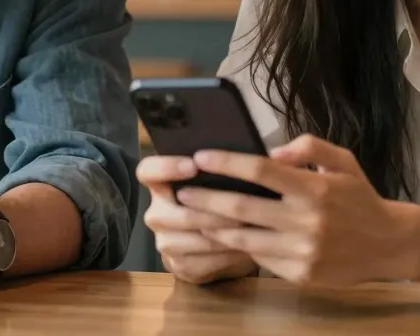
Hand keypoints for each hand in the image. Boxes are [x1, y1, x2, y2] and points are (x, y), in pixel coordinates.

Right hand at [136, 155, 257, 284]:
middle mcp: (156, 213)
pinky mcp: (178, 266)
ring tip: (250, 228)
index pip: (147, 171)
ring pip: (193, 239)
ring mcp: (164, 242)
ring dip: (223, 235)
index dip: (165, 167)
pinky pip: (203, 262)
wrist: (217, 247)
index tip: (193, 165)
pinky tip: (246, 248)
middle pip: (174, 213)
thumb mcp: (222, 183)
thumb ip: (232, 167)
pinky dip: (227, 255)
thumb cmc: (222, 203)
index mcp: (161, 185)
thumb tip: (272, 154)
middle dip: (210, 212)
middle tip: (241, 208)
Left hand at [176, 135, 412, 287]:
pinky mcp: (300, 274)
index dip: (226, 162)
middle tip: (182, 190)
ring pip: (244, 238)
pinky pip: (260, 258)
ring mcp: (302, 251)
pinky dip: (238, 246)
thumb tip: (272, 151)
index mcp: (314, 189)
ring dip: (213, 226)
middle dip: (206, 198)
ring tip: (192, 214)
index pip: (260, 171)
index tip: (201, 156)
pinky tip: (220, 236)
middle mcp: (306, 221)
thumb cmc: (359, 198)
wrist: (389, 245)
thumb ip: (308, 147)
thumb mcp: (342, 161)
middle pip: (242, 207)